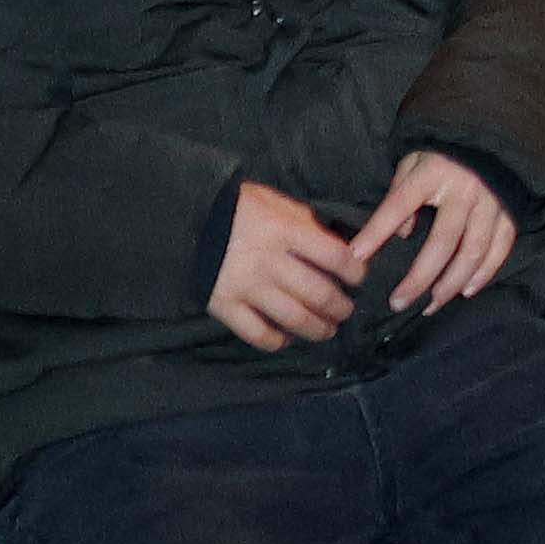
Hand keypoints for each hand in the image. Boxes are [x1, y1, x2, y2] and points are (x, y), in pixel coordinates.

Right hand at [209, 179, 359, 352]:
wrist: (184, 220)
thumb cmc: (237, 207)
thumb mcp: (275, 202)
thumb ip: (305, 223)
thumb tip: (335, 244)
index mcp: (285, 231)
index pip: (335, 257)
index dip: (355, 272)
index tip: (360, 279)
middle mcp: (269, 262)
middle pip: (319, 294)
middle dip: (340, 307)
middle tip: (346, 311)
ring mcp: (247, 287)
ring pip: (293, 318)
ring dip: (317, 328)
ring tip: (327, 330)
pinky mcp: (225, 306)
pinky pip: (257, 333)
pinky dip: (276, 341)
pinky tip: (286, 341)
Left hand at [352, 147, 518, 316]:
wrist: (493, 132)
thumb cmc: (443, 152)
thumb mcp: (414, 161)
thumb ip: (402, 194)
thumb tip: (402, 235)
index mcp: (433, 174)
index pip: (398, 206)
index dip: (376, 232)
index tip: (354, 257)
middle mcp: (464, 190)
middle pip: (442, 242)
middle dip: (419, 278)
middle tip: (398, 303)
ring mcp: (491, 203)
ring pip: (473, 252)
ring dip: (451, 284)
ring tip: (431, 305)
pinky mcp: (510, 212)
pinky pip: (500, 248)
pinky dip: (485, 273)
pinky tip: (468, 291)